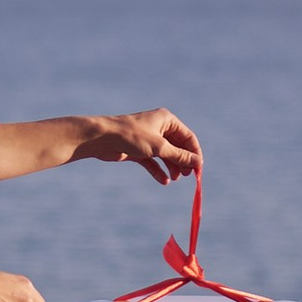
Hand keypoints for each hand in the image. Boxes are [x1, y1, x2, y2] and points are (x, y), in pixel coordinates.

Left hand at [82, 108, 200, 185]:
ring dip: (172, 167)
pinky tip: (164, 181)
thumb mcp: (159, 147)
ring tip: (175, 179)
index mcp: (167, 120)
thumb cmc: (132, 136)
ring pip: (166, 155)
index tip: (199, 169)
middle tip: (188, 176)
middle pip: (178, 146)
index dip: (195, 153)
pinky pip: (153, 161)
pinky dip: (159, 170)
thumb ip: (179, 156)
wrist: (102, 138)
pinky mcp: (139, 150)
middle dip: (183, 161)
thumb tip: (197, 163)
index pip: (188, 137)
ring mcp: (149, 139)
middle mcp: (159, 128)